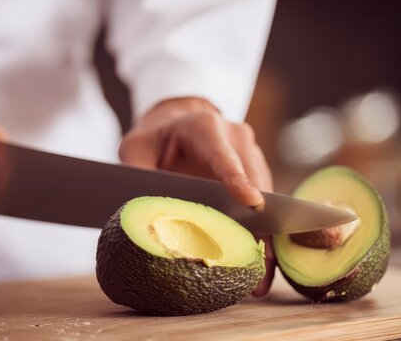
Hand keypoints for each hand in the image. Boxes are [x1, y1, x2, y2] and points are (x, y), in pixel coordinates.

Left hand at [119, 97, 274, 295]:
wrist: (175, 126)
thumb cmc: (155, 138)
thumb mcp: (135, 147)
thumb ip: (136, 171)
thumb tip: (142, 206)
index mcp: (205, 129)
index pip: (224, 157)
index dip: (238, 180)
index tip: (252, 204)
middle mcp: (235, 138)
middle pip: (254, 184)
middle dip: (258, 224)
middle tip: (259, 263)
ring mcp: (250, 155)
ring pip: (265, 197)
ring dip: (265, 235)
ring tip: (260, 275)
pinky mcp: (256, 173)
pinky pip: (264, 204)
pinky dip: (262, 232)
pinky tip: (257, 263)